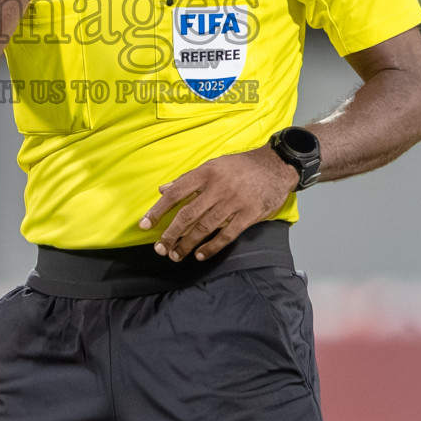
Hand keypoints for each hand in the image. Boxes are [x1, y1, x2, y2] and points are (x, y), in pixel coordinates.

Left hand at [138, 145, 298, 261]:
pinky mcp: (249, 214)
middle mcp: (217, 187)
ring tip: (176, 255)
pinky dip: (211, 247)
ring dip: (188, 244)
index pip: (175, 193)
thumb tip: (163, 189)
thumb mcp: (213, 165)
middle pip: (187, 215)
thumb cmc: (241, 166)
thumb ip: (188, 179)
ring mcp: (234, 202)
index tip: (145, 225)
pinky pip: (226, 235)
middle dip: (171, 234)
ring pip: (204, 227)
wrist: (276, 165)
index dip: (158, 210)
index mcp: (205, 173)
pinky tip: (200, 255)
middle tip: (160, 248)